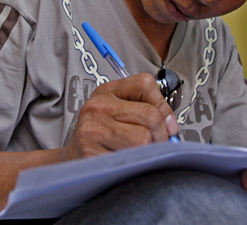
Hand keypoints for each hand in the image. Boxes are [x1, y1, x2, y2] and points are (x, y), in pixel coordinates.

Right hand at [59, 73, 178, 160]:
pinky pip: (131, 159)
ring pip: (143, 138)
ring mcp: (93, 129)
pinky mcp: (92, 153)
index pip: (145, 83)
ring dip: (148, 150)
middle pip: (150, 115)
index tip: (166, 122)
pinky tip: (126, 161)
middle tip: (156, 144)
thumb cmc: (102, 135)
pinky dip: (135, 164)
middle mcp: (98, 107)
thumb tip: (171, 125)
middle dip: (161, 134)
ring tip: (140, 152)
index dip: (163, 105)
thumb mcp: (119, 112)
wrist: (75, 157)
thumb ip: (146, 110)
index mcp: (107, 92)